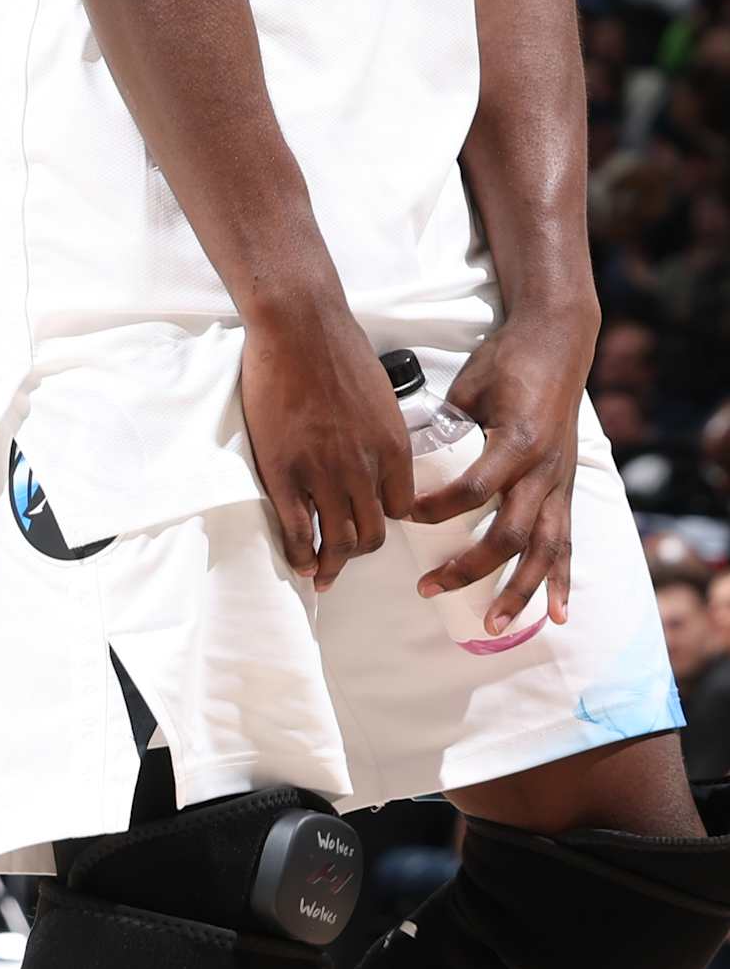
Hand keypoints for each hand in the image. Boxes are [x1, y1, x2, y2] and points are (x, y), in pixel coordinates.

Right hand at [241, 300, 414, 592]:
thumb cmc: (336, 345)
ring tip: (321, 572)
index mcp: (393, 447)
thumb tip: (370, 446)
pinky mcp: (286, 470)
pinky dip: (300, 553)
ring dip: (330, 564)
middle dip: (358, 551)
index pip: (400, 507)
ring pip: (337, 541)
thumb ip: (378, 428)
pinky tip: (297, 560)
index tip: (367, 521)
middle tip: (343, 556)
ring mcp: (324, 472)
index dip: (383, 518)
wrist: (298, 323)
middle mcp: (365, 467)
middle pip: (372, 534)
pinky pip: (298, 530)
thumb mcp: (379, 391)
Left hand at [408, 310, 594, 631]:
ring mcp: (559, 483)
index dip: (435, 508)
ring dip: (518, 592)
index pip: (473, 490)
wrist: (557, 343)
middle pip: (508, 534)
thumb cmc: (506, 359)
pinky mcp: (567, 488)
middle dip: (468, 567)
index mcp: (516, 442)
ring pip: (542, 551)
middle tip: (427, 587)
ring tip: (491, 624)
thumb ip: (445, 422)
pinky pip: (567, 541)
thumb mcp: (469, 384)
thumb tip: (403, 451)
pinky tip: (559, 614)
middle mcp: (543, 470)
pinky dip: (562, 580)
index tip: (401, 515)